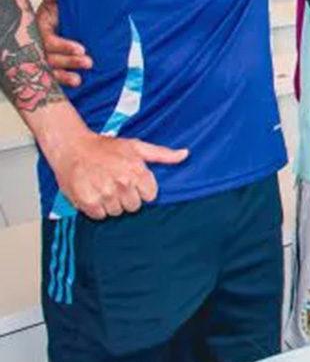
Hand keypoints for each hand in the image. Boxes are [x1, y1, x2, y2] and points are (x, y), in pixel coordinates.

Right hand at [35, 0, 91, 86]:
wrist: (66, 16)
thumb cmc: (58, 9)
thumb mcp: (56, 0)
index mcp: (39, 28)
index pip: (49, 41)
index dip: (64, 46)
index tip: (82, 49)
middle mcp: (39, 45)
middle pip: (50, 58)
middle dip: (69, 62)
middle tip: (89, 62)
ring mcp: (44, 56)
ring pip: (51, 69)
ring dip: (65, 75)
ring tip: (79, 79)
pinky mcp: (50, 65)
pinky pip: (53, 77)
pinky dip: (62, 81)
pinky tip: (75, 84)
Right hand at [47, 130, 188, 218]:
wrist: (72, 147)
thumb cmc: (105, 147)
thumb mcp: (136, 146)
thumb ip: (162, 154)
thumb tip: (185, 154)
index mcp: (137, 170)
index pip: (150, 196)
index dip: (141, 190)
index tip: (131, 182)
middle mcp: (122, 182)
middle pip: (134, 206)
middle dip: (126, 197)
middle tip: (115, 183)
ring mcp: (104, 193)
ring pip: (117, 212)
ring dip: (111, 203)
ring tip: (103, 186)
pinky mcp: (88, 201)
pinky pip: (100, 215)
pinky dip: (96, 208)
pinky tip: (93, 193)